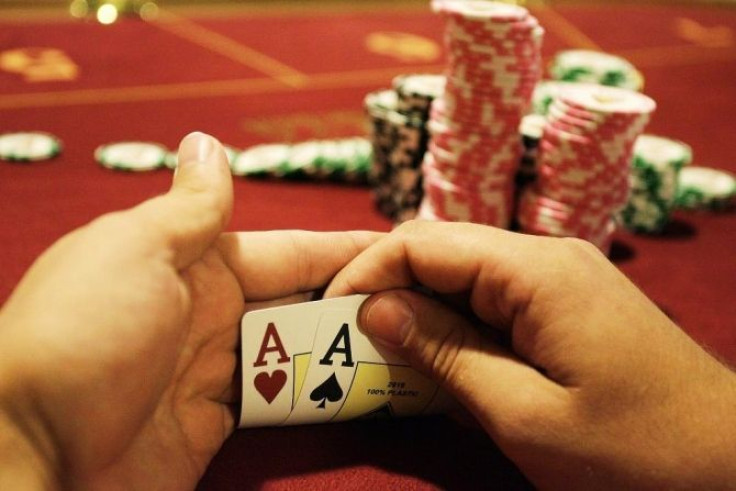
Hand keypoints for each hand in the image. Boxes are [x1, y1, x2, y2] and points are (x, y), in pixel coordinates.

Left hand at [0, 132, 378, 489]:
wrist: (31, 454)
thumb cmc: (82, 336)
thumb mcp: (137, 251)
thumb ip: (189, 207)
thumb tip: (209, 143)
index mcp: (190, 263)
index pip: (286, 251)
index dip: (343, 251)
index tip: (401, 253)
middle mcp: (205, 313)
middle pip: (297, 302)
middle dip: (353, 303)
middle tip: (420, 308)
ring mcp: (210, 371)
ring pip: (293, 351)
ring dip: (340, 350)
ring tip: (405, 349)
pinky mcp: (212, 424)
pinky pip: (276, 400)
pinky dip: (313, 394)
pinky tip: (352, 389)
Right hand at [326, 221, 735, 489]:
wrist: (734, 464)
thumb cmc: (634, 450)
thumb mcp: (524, 414)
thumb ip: (444, 354)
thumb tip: (376, 309)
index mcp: (534, 269)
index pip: (423, 243)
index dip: (365, 272)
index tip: (327, 317)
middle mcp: (546, 255)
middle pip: (442, 252)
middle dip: (387, 291)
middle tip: (346, 341)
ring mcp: (562, 277)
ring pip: (465, 277)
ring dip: (421, 312)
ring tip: (385, 357)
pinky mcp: (569, 304)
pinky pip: (495, 300)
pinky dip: (457, 327)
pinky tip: (442, 363)